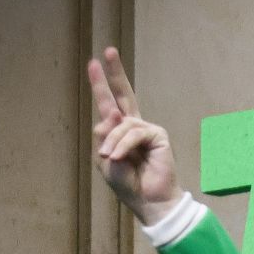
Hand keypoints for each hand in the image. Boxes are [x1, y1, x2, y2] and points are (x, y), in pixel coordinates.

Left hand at [88, 47, 180, 224]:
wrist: (149, 201)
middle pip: (124, 95)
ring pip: (122, 123)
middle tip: (108, 52)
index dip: (101, 85)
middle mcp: (133, 126)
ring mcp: (147, 130)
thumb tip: (113, 114)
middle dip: (115, 74)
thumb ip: (106, 137)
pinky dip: (124, 145)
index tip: (94, 63)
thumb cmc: (128, 184)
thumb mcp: (107, 161)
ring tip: (112, 159)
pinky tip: (121, 158)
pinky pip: (134, 133)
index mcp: (119, 133)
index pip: (109, 104)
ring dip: (113, 142)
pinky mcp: (158, 135)